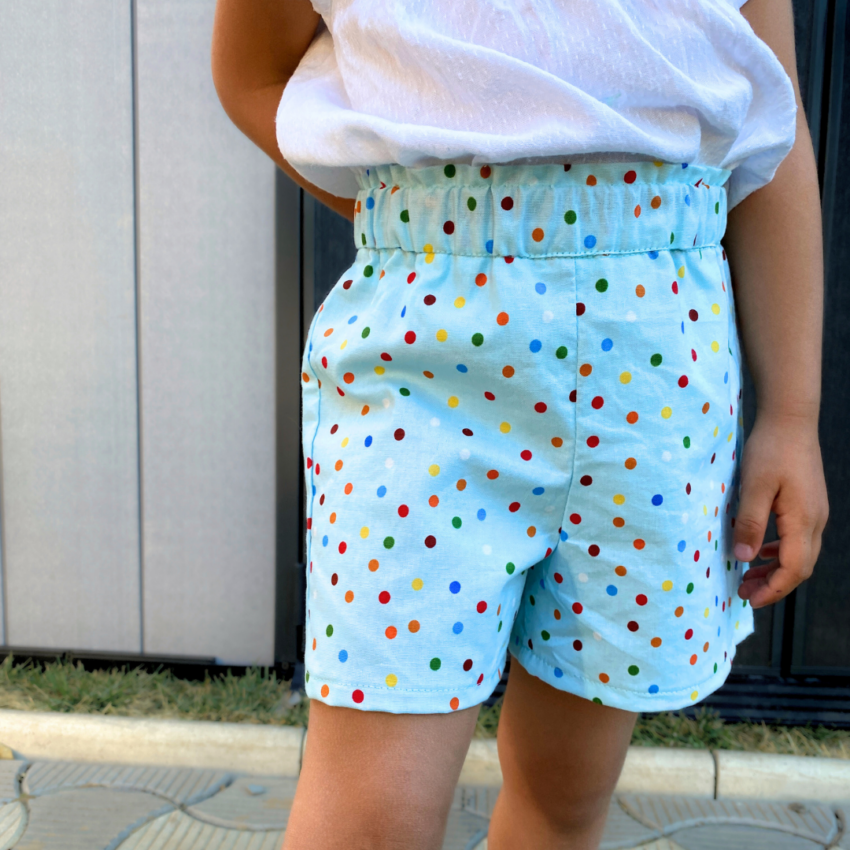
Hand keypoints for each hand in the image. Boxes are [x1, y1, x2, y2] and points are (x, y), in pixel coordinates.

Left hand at [732, 413, 828, 609]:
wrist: (790, 420)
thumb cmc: (770, 450)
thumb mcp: (754, 487)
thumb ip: (751, 524)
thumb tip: (745, 558)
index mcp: (803, 521)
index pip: (794, 569)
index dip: (773, 589)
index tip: (751, 600)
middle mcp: (816, 521)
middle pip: (800, 567)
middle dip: (774, 585)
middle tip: (744, 592)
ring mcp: (815, 512)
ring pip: (800, 554)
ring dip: (776, 569)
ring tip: (749, 576)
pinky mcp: (809, 503)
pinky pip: (798, 538)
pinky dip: (780, 551)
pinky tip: (761, 550)